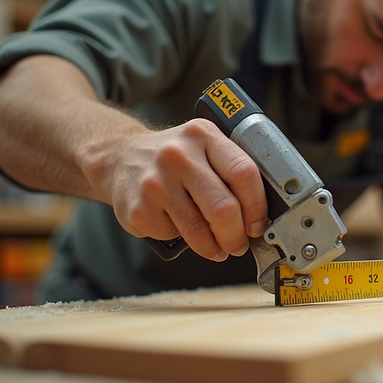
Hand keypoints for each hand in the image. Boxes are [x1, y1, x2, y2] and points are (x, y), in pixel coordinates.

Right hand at [90, 118, 267, 261]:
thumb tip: (263, 214)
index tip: (259, 223)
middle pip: (224, 208)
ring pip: (199, 231)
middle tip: (238, 244)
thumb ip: (231, 170)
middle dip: (236, 236)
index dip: (257, 206)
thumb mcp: (204, 147)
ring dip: (213, 247)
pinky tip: (179, 227)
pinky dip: (182, 240)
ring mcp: (155, 182)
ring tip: (216, 247)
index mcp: (203, 136)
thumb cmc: (174, 159)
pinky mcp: (138, 208)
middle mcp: (178, 155)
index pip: (243, 173)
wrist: (119, 157)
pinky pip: (174, 236)